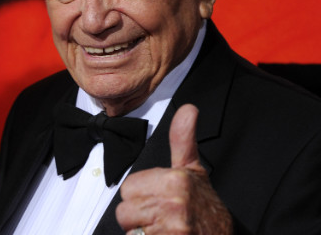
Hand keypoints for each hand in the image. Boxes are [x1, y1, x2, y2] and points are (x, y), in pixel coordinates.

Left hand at [116, 104, 231, 233]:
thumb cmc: (205, 207)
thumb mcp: (193, 170)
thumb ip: (183, 139)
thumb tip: (188, 109)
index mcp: (175, 179)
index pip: (128, 188)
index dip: (140, 195)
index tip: (160, 197)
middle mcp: (173, 202)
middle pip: (125, 210)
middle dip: (140, 216)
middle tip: (162, 216)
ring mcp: (172, 226)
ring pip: (130, 229)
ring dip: (143, 232)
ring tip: (164, 228)